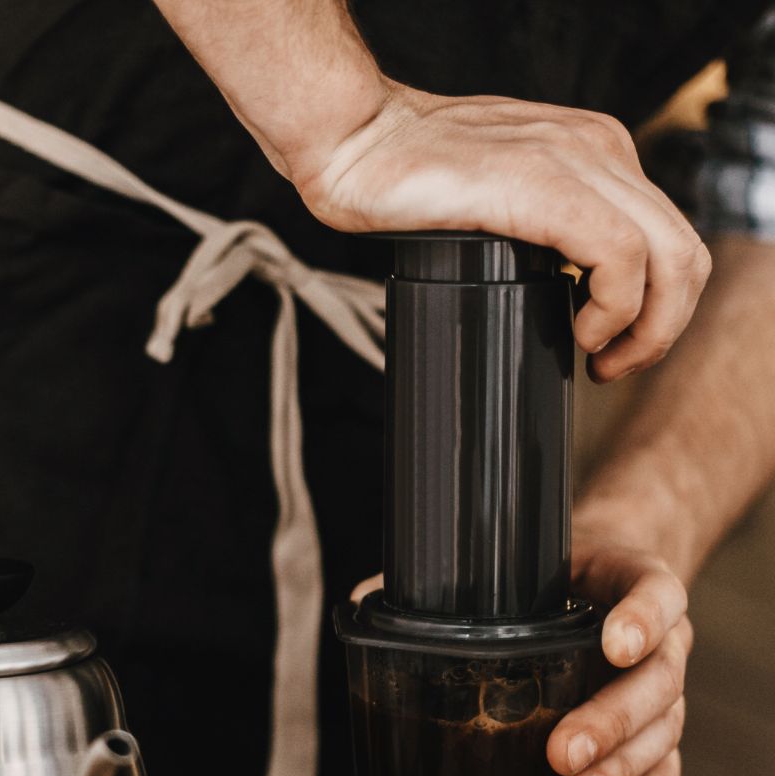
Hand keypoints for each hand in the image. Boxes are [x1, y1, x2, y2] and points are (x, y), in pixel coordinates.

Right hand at [295, 82, 710, 380]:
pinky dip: (614, 307)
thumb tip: (564, 284)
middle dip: (662, 328)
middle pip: (684, 251)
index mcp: (593, 151)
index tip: (613, 347)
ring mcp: (574, 161)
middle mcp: (597, 149)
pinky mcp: (542, 185)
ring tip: (600, 356)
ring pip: (669, 255)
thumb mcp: (499, 197)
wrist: (355, 144)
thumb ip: (541, 220)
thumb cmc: (405, 180)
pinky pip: (620, 255)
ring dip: (647, 327)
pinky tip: (579, 330)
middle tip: (614, 366)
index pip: (669, 235)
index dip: (658, 307)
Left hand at [349, 538, 690, 775]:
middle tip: (562, 752)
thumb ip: (448, 579)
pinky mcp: (657, 735)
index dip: (644, 618)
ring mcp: (662, 689)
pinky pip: (662, 775)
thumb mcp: (514, 563)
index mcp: (628, 583)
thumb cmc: (547, 581)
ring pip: (663, 735)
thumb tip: (364, 596)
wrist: (597, 587)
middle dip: (611, 722)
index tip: (613, 644)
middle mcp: (657, 639)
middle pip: (659, 681)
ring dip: (619, 773)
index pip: (656, 591)